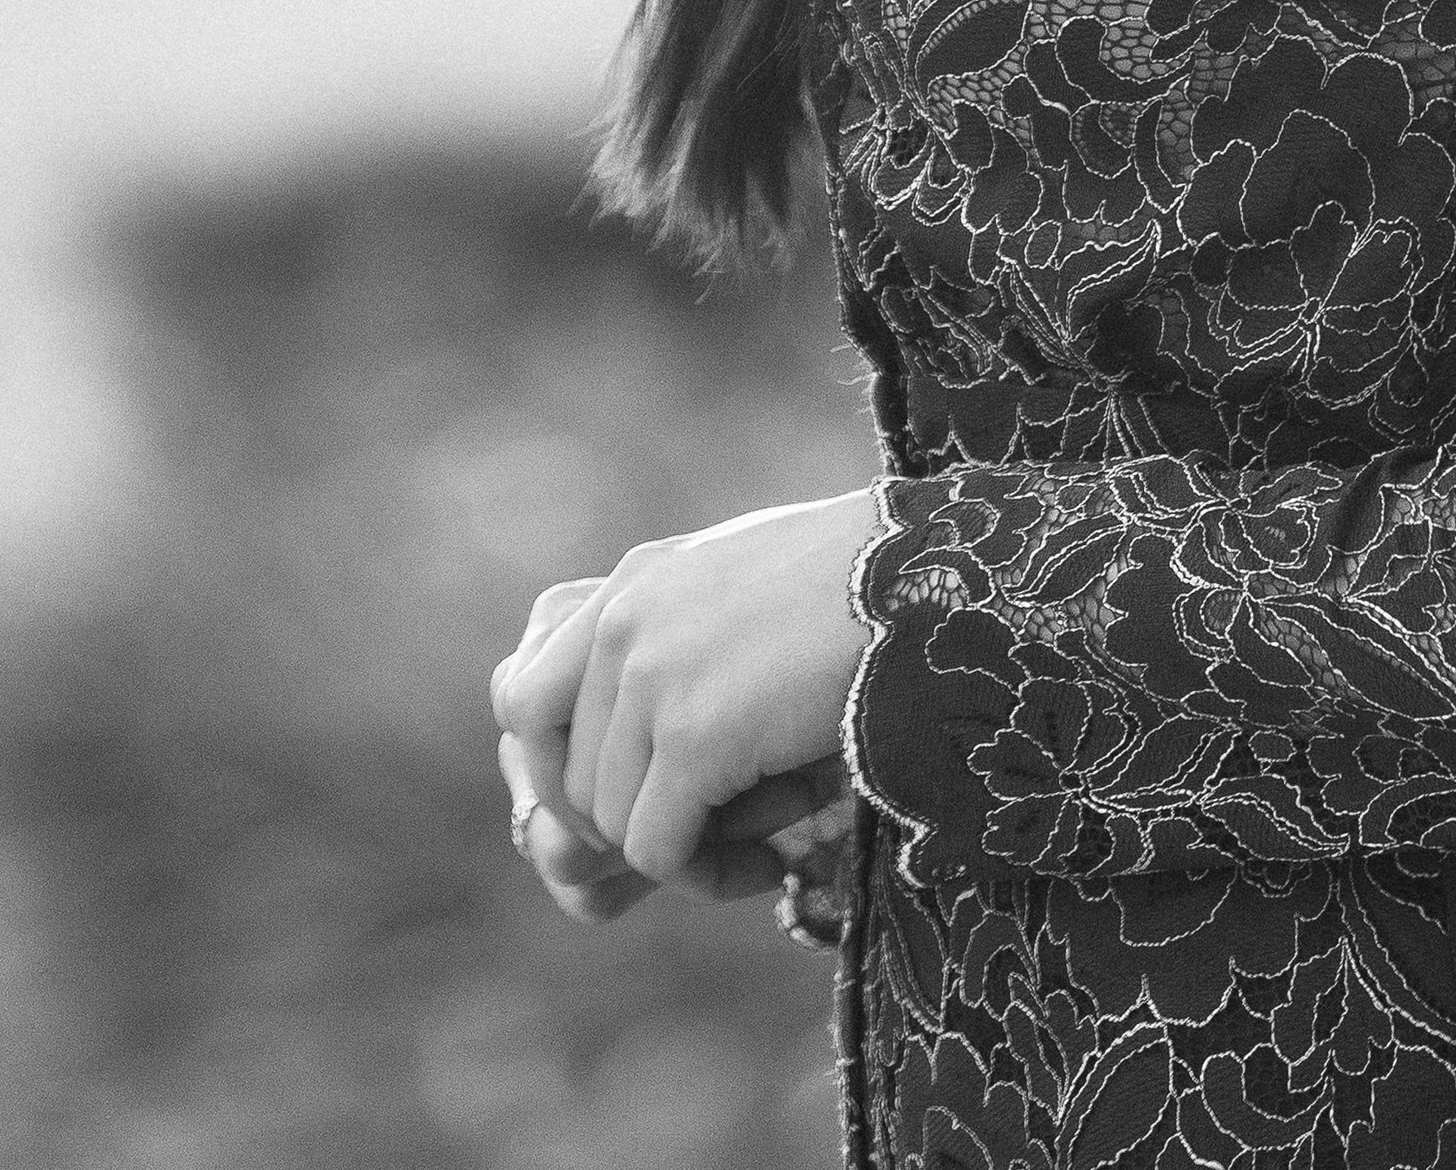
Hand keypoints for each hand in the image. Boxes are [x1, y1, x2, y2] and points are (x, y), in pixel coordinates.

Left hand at [490, 488, 884, 887]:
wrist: (933, 578)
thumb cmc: (865, 591)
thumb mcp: (744, 593)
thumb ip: (677, 640)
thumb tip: (638, 747)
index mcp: (632, 582)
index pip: (522, 700)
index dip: (564, 769)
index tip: (639, 795)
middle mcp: (622, 620)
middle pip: (561, 779)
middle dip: (625, 824)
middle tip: (704, 831)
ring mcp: (651, 675)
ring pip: (610, 827)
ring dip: (686, 847)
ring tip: (771, 822)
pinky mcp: (693, 733)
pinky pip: (660, 853)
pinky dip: (712, 876)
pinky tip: (775, 857)